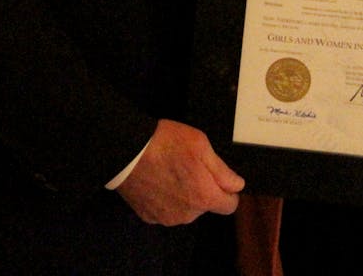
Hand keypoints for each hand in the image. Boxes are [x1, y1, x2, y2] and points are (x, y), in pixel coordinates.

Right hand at [115, 119, 243, 225]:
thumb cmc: (166, 143)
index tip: (218, 177)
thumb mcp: (201, 146)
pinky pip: (165, 210)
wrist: (126, 151)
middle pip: (205, 206)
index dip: (228, 190)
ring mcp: (166, 218)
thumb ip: (222, 171)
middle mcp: (188, 215)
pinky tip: (156, 181)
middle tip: (189, 166)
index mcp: (204, 197)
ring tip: (170, 172)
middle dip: (203, 189)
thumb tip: (237, 186)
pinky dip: (165, 199)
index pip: (230, 206)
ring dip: (184, 195)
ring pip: (185, 209)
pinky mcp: (148, 216)